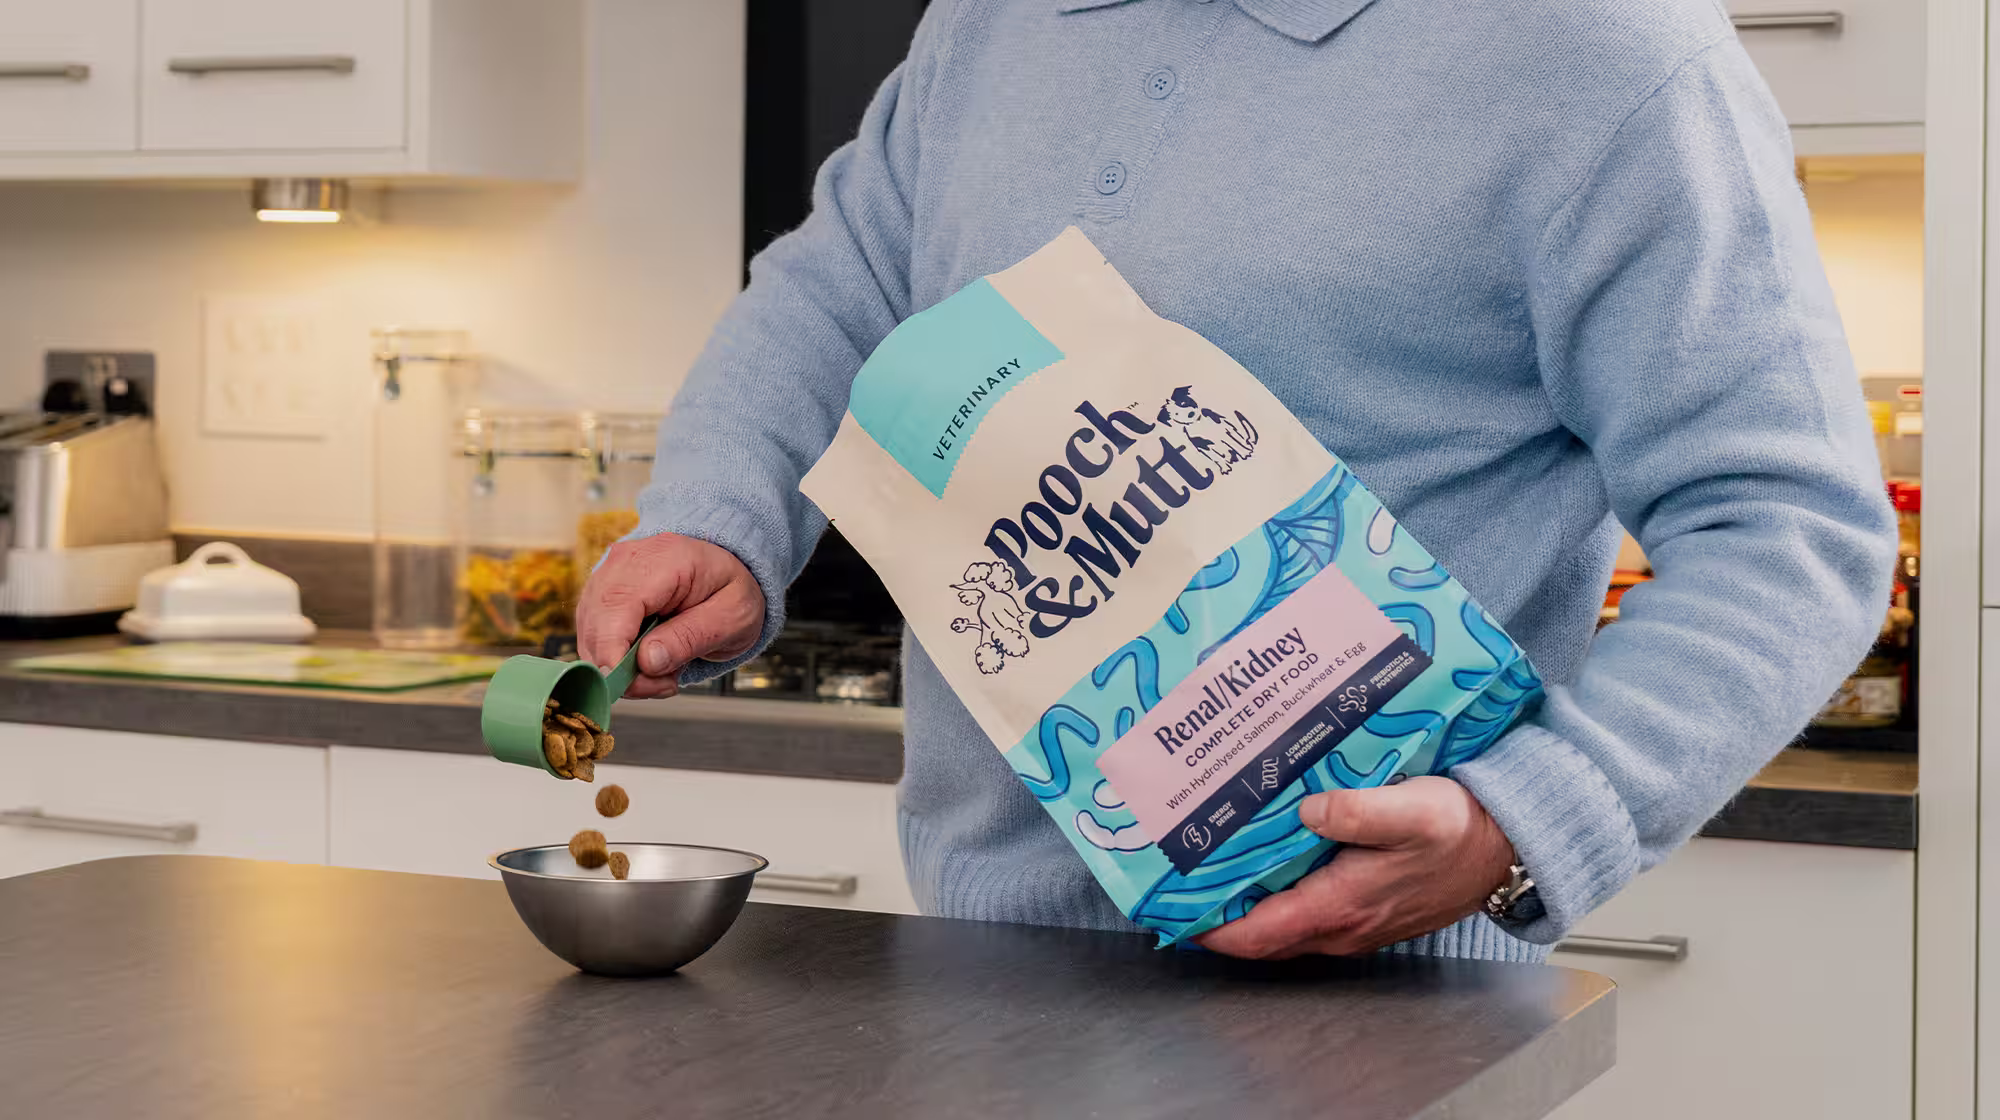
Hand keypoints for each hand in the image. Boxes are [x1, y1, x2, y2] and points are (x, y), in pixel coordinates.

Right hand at [576, 533, 765, 699]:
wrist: (726, 569)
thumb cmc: (731, 588)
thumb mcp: (732, 616)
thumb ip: (691, 637)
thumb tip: (647, 661)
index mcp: (663, 559)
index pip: (617, 605)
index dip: (612, 651)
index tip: (628, 685)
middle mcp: (625, 562)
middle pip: (596, 624)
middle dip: (622, 669)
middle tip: (665, 683)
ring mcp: (607, 577)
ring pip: (590, 635)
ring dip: (621, 668)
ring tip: (665, 671)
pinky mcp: (600, 596)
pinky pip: (594, 637)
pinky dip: (617, 660)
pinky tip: (650, 662)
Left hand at [1195, 776, 1515, 958]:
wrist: (1507, 845)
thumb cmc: (1461, 828)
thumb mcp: (1412, 810)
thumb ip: (1359, 812)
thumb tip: (1309, 810)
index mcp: (1341, 905)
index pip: (1257, 934)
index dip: (1208, 929)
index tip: (1168, 910)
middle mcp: (1342, 926)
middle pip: (1261, 936)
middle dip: (1216, 916)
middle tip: (1176, 882)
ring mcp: (1354, 923)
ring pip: (1282, 925)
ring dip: (1245, 905)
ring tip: (1209, 870)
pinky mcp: (1365, 910)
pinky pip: (1305, 913)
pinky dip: (1276, 896)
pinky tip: (1265, 863)